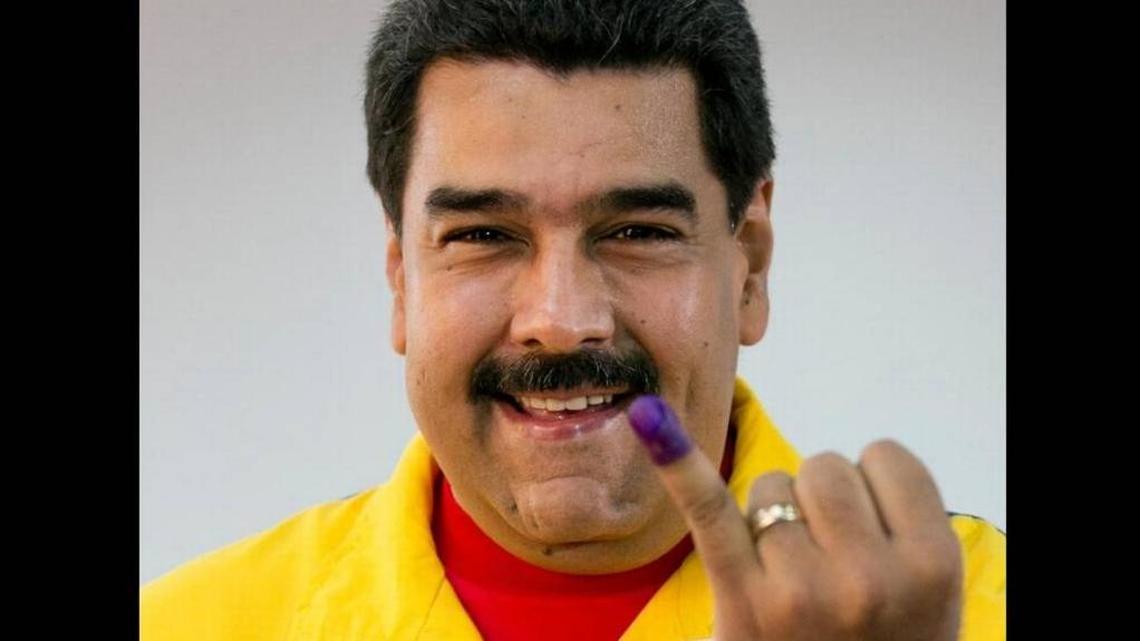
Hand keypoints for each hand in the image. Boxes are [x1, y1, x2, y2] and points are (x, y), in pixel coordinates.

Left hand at [628, 396, 962, 640]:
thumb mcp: (931, 594)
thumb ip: (901, 523)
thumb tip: (829, 465)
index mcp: (932, 565)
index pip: (886, 459)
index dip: (872, 486)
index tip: (872, 529)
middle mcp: (869, 579)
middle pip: (823, 468)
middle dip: (820, 500)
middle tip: (828, 560)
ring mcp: (800, 590)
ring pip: (769, 484)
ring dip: (772, 516)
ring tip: (792, 576)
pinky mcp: (741, 598)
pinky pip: (709, 511)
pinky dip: (676, 464)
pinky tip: (649, 420)